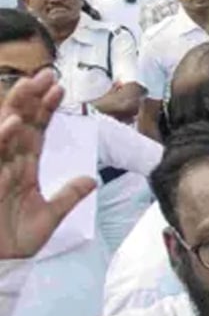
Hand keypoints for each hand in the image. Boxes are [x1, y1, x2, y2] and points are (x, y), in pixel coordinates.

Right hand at [0, 70, 96, 259]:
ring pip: (5, 132)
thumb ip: (69, 196)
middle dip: (32, 98)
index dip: (47, 110)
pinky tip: (14, 123)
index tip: (61, 87)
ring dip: (17, 108)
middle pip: (21, 124)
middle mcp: (8, 164)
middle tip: (47, 73)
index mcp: (24, 169)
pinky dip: (2, 138)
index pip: (37, 132)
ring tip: (30, 85)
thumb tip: (92, 180)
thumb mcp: (49, 218)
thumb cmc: (14, 241)